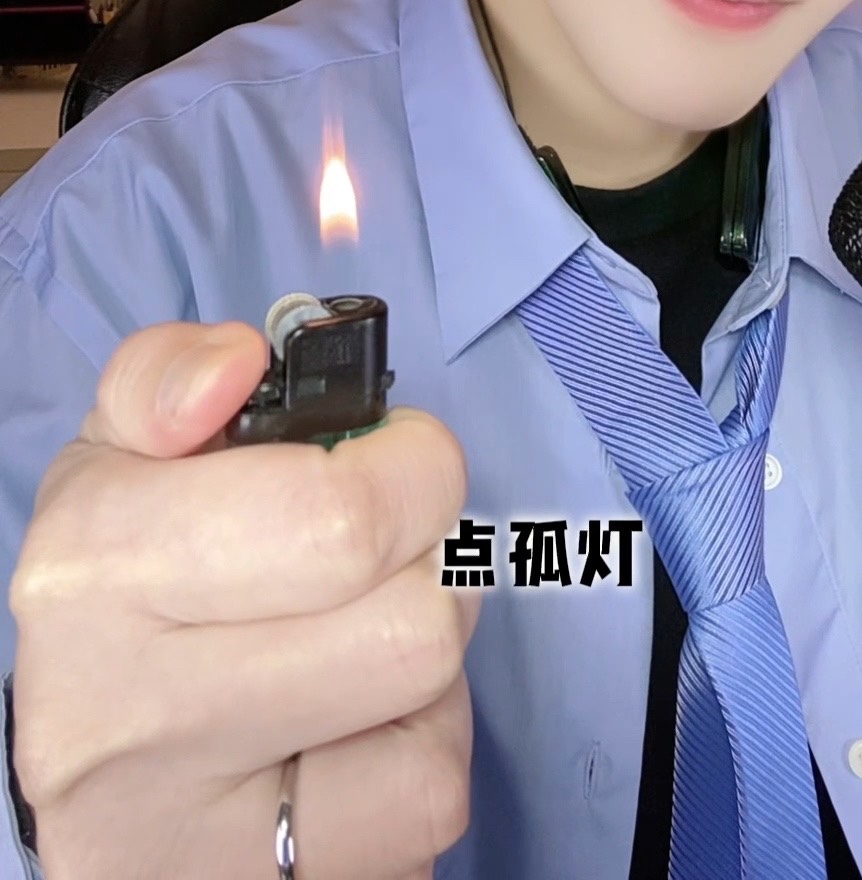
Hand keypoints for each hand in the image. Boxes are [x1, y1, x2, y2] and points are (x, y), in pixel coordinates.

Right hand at [10, 322, 475, 878]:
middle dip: (435, 552)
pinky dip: (420, 744)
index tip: (397, 456)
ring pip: (429, 699)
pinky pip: (429, 794)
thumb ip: (167, 379)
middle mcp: (128, 713)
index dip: (412, 467)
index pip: (332, 516)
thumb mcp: (118, 464)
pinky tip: (357, 730)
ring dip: (429, 646)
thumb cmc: (129, 596)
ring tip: (361, 631)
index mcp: (93, 572)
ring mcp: (194, 833)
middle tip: (393, 540)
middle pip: (411, 613)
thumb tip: (236, 362)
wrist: (95, 783)